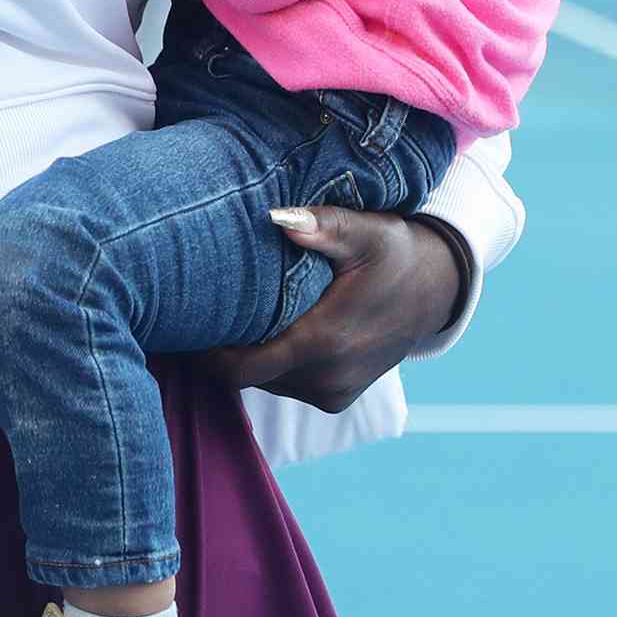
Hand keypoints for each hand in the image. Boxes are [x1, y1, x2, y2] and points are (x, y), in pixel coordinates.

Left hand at [202, 206, 466, 412]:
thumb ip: (322, 226)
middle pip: (246, 376)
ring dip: (245, 356)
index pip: (241, 367)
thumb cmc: (394, 253)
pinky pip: (285, 383)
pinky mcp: (336, 398)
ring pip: (264, 381)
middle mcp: (326, 378)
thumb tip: (277, 217)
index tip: (181, 322)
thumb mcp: (365, 232)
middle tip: (192, 313)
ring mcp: (332, 393)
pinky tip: (261, 329)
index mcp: (324, 342)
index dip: (206, 352)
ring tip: (223, 317)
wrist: (435, 290)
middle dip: (218, 350)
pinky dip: (270, 363)